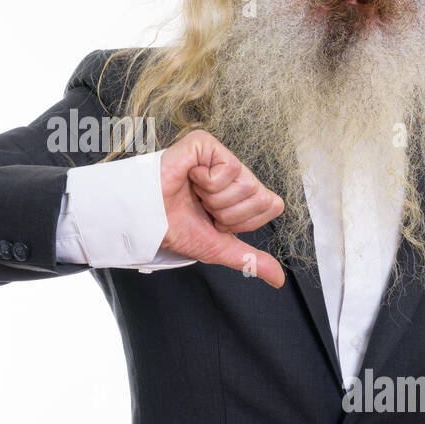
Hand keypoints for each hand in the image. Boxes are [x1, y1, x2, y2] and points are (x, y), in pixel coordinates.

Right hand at [159, 129, 285, 288]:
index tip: (216, 220)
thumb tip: (278, 280)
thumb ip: (250, 259)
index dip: (244, 220)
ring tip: (193, 193)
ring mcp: (219, 154)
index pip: (272, 205)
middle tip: (202, 206)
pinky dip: (206, 183)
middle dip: (229, 212)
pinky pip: (229, 169)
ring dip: (215, 199)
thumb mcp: (219, 247)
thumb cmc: (174, 227)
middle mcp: (233, 170)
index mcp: (239, 191)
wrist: (146, 221)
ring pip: (246, 184)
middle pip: (261, 196)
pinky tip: (189, 178)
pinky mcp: (206, 143)